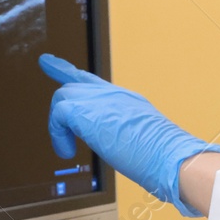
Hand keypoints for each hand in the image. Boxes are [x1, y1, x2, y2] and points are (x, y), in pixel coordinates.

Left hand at [39, 54, 219, 216]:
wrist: (168, 155)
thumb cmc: (164, 157)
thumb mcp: (143, 140)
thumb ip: (126, 137)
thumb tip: (124, 150)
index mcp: (126, 101)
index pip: (94, 83)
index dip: (69, 72)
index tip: (50, 63)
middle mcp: (112, 94)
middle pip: (75, 86)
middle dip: (60, 95)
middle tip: (53, 99)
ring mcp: (98, 99)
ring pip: (63, 97)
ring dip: (61, 126)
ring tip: (68, 149)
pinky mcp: (83, 110)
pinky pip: (57, 114)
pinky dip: (58, 135)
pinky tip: (67, 152)